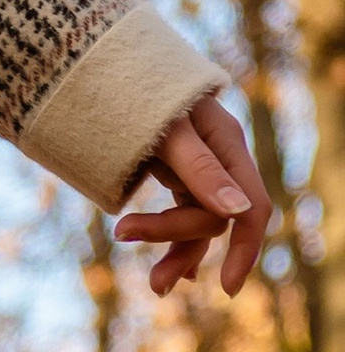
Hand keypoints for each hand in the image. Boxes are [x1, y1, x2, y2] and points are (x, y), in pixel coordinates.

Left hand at [113, 90, 269, 297]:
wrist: (100, 64)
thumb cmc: (135, 88)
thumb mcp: (165, 128)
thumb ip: (199, 167)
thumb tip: (236, 212)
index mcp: (226, 144)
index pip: (251, 208)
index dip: (245, 249)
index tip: (228, 287)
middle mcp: (217, 158)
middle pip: (214, 217)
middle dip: (179, 242)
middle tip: (135, 254)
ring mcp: (196, 167)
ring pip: (198, 221)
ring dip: (176, 251)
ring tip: (156, 286)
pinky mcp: (174, 172)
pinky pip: (184, 213)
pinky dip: (175, 240)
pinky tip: (179, 270)